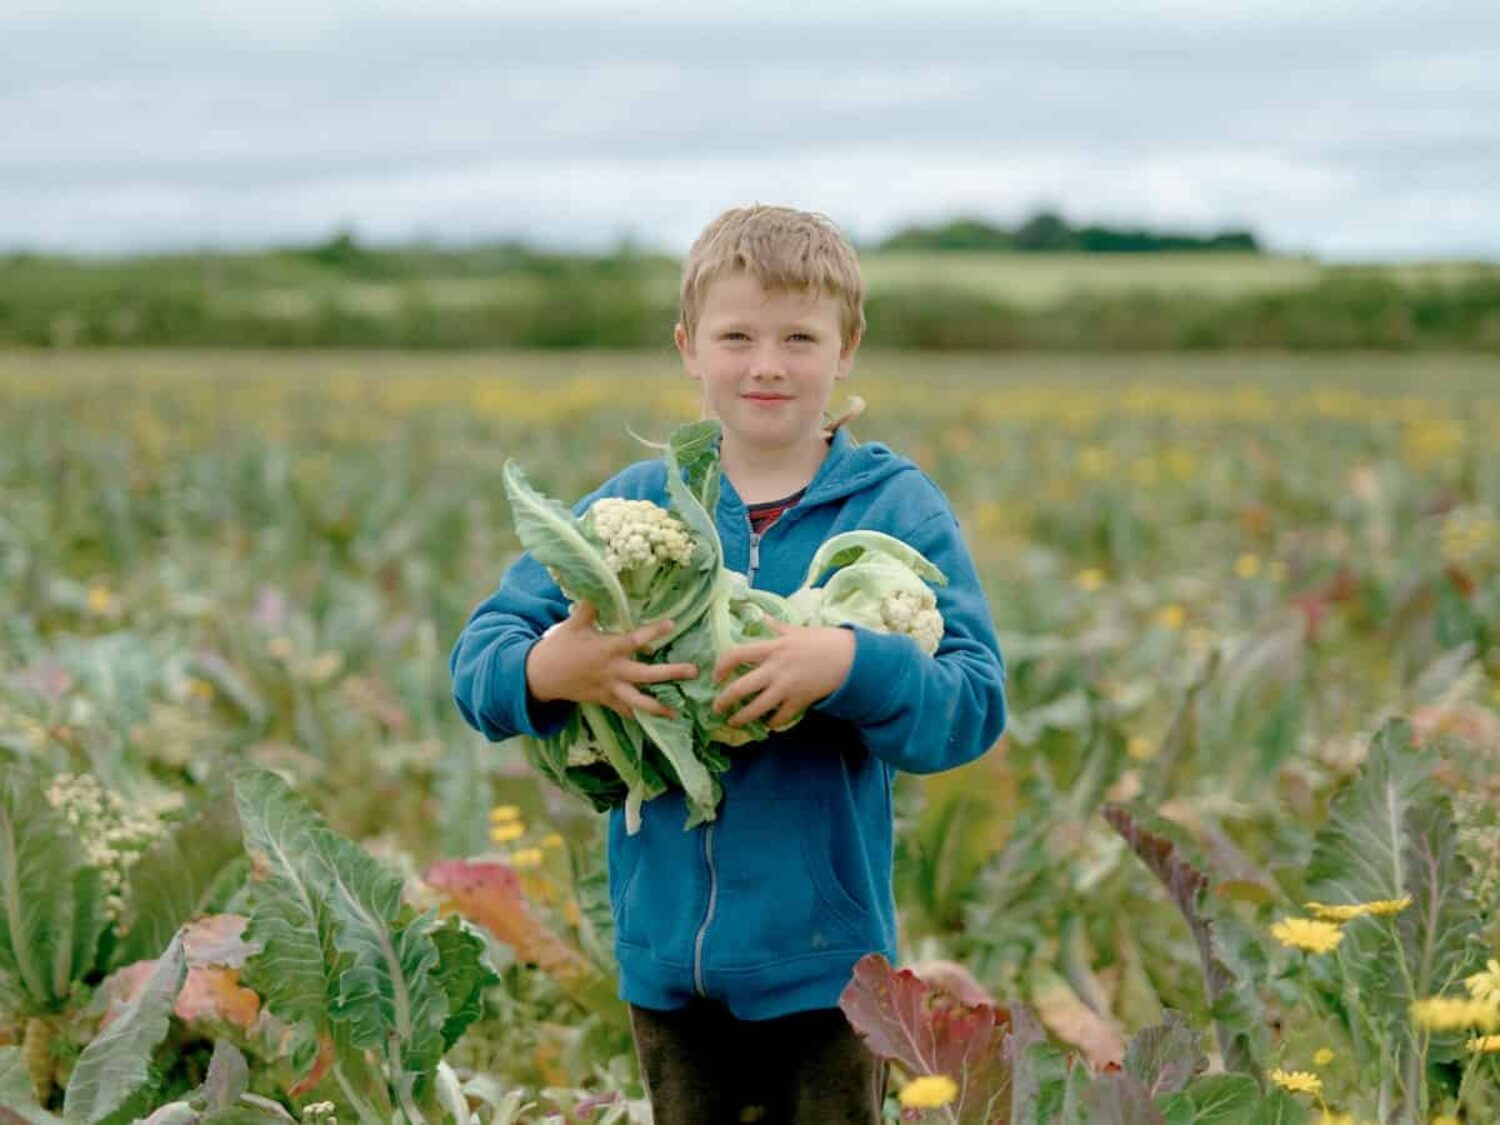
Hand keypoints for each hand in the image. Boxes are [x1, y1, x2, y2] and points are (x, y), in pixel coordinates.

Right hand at [526, 601, 699, 719]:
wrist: (540, 676)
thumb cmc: (560, 646)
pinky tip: (656, 720)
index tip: (673, 624)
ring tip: (678, 711)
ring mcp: (609, 689)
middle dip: (671, 674)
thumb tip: (599, 582)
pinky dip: (639, 715)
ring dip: (659, 707)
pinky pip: (624, 710)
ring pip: (638, 701)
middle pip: (646, 675)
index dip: (654, 632)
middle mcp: (613, 671)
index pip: (635, 640)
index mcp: (607, 649)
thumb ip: (590, 606)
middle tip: (693, 670)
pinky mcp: (605, 700)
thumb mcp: (574, 623)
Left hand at [711, 621, 854, 730]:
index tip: (717, 675)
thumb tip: (763, 617)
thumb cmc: (822, 640)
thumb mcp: (796, 630)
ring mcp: (786, 687)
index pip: (737, 655)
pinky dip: (772, 722)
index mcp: (772, 648)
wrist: (848, 658)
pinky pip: (780, 717)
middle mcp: (775, 669)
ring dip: (742, 717)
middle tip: (717, 707)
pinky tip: (768, 723)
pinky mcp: (799, 701)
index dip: (721, 666)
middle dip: (724, 700)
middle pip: (741, 688)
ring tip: (734, 721)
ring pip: (756, 708)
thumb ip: (776, 627)